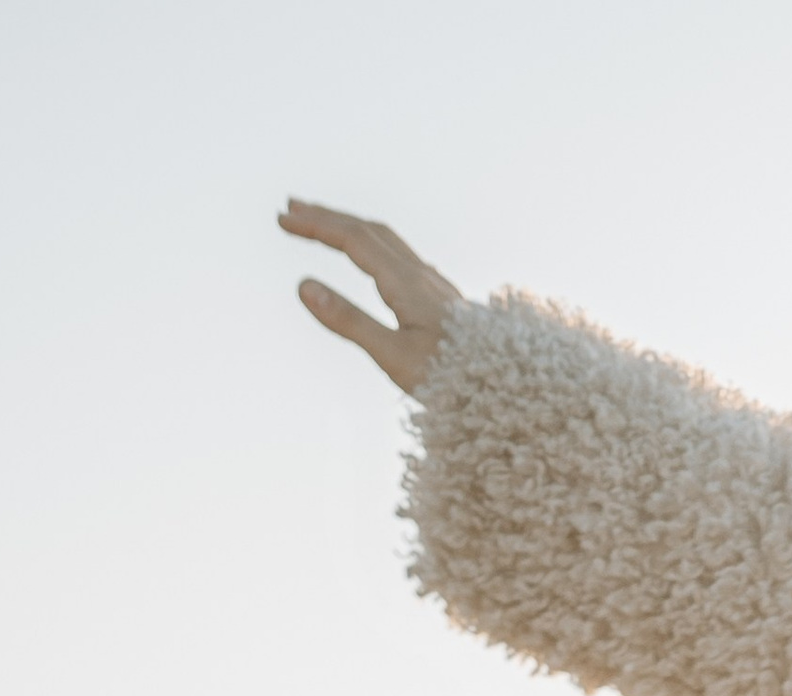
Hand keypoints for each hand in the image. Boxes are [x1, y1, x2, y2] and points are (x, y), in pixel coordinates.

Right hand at [280, 202, 463, 393]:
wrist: (508, 390)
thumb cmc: (454, 381)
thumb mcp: (394, 357)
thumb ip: (349, 321)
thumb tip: (304, 286)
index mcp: (408, 284)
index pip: (354, 239)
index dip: (316, 225)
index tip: (283, 219)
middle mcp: (423, 276)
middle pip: (370, 231)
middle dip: (328, 217)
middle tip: (291, 210)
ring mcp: (436, 287)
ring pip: (388, 241)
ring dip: (351, 228)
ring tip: (322, 226)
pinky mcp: (443, 301)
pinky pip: (401, 257)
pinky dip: (373, 245)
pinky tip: (371, 257)